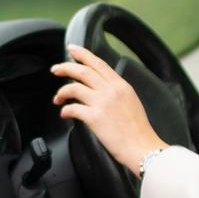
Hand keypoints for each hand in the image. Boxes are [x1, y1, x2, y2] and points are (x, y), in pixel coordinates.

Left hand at [51, 44, 164, 175]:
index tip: (72, 49)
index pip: (99, 64)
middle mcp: (111, 91)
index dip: (83, 54)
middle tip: (55, 69)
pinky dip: (65, 110)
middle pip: (83, 71)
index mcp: (121, 86)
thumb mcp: (132, 102)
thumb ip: (117, 92)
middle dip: (65, 67)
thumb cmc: (139, 131)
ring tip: (57, 98)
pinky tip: (64, 113)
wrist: (142, 148)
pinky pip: (72, 109)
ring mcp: (102, 103)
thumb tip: (102, 88)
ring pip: (74, 87)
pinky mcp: (94, 118)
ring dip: (61, 91)